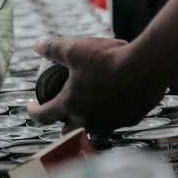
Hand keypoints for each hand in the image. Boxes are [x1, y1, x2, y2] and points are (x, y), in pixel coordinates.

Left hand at [29, 37, 165, 134]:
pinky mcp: (129, 120)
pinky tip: (115, 103)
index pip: (44, 116)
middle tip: (63, 110)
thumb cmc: (108, 59)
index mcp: (71, 104)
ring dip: (88, 123)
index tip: (32, 107)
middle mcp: (88, 120)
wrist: (146, 67)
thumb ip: (53, 48)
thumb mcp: (75, 49)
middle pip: (68, 131)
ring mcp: (110, 123)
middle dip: (62, 123)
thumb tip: (37, 46)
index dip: (34, 112)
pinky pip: (116, 123)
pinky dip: (111, 116)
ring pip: (94, 131)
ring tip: (90, 110)